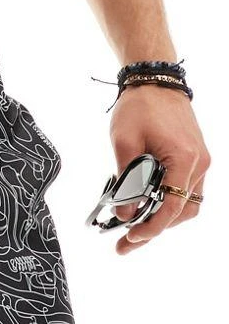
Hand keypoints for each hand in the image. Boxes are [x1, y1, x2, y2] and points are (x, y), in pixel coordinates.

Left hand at [109, 86, 209, 254]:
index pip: (171, 206)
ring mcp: (200, 161)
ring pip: (186, 204)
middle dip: (155, 229)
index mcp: (184, 159)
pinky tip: (145, 207)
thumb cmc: (140, 106)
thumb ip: (125, 180)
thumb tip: (124, 212)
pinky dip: (167, 202)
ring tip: (133, 228)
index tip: (131, 238)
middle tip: (126, 243)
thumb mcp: (124, 142)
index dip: (151, 227)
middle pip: (182, 212)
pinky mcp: (194, 158)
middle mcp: (199, 164)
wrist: (155, 81)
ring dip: (162, 218)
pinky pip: (185, 190)